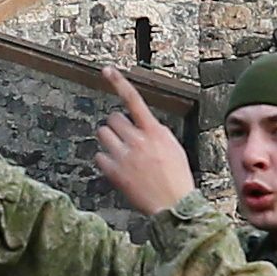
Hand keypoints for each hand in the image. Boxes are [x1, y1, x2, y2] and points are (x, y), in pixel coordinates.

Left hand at [94, 68, 195, 215]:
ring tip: (120, 152)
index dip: (119, 83)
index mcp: (154, 131)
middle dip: (117, 126)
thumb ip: (157, 133)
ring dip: (109, 140)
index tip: (107, 70)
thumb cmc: (177, 177)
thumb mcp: (174, 147)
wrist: (174, 205)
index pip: (134, 100)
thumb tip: (144, 125)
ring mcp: (124, 156)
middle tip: (125, 139)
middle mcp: (137, 140)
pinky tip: (118, 168)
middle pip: (113, 118)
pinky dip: (106, 160)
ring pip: (102, 133)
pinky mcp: (114, 172)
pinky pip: (98, 156)